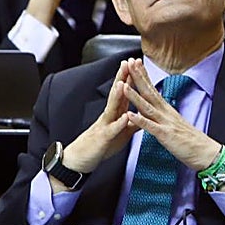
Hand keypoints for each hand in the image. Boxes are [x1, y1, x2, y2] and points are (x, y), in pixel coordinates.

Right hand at [57, 61, 140, 188]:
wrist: (80, 161)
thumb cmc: (102, 145)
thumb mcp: (121, 133)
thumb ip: (132, 123)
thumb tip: (143, 115)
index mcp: (115, 113)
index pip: (124, 92)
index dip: (131, 78)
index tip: (137, 64)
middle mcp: (109, 116)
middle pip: (117, 94)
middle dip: (122, 78)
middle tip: (128, 63)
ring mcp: (105, 125)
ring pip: (112, 108)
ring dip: (117, 95)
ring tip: (123, 82)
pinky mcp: (103, 138)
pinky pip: (112, 130)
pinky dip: (119, 123)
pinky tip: (125, 117)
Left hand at [122, 59, 221, 171]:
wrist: (205, 152)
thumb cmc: (190, 141)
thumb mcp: (175, 125)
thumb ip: (163, 116)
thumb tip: (154, 110)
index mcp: (167, 110)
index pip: (153, 89)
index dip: (144, 76)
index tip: (136, 64)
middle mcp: (166, 113)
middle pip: (150, 92)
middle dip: (139, 78)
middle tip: (130, 63)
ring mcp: (165, 123)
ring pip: (147, 107)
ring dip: (134, 96)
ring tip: (124, 85)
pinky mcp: (165, 135)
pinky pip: (150, 127)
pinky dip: (139, 120)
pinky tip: (130, 114)